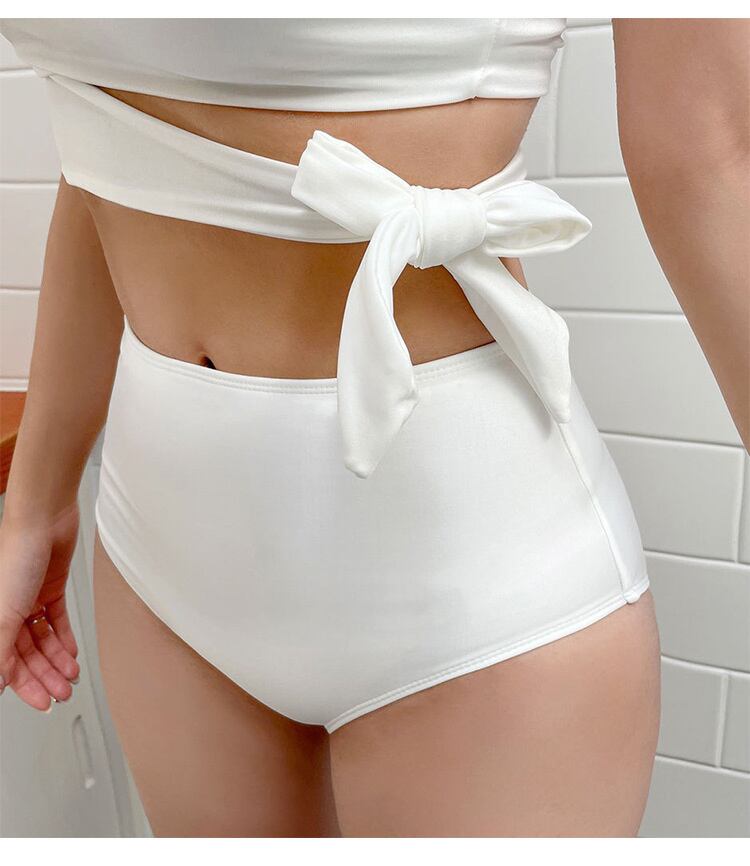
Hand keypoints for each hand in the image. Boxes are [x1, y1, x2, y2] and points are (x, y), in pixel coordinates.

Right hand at [0, 501, 80, 709]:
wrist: (44, 521)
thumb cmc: (16, 556)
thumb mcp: (2, 613)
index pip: (7, 663)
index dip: (25, 685)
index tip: (42, 702)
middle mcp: (8, 610)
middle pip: (27, 654)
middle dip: (46, 676)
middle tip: (63, 692)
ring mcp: (30, 599)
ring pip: (44, 640)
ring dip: (58, 660)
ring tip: (71, 676)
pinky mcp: (51, 588)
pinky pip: (57, 621)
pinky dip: (65, 638)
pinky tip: (72, 653)